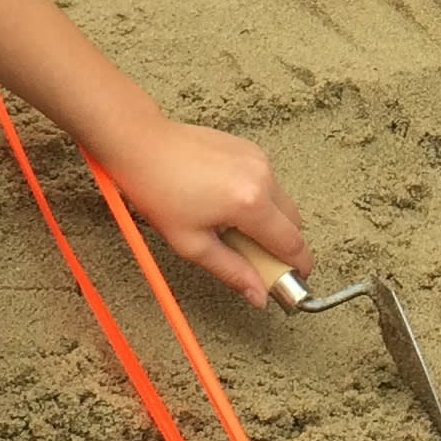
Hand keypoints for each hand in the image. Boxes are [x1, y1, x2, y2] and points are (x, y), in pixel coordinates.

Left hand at [97, 117, 306, 306]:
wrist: (143, 145)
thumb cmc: (158, 190)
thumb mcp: (191, 244)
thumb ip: (233, 272)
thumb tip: (258, 295)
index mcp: (250, 203)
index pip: (292, 244)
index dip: (297, 267)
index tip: (294, 281)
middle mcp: (262, 177)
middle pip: (294, 223)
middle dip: (282, 246)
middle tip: (254, 260)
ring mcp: (259, 159)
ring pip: (282, 203)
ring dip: (269, 222)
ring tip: (231, 229)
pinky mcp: (251, 150)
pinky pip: (268, 183)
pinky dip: (259, 200)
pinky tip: (227, 204)